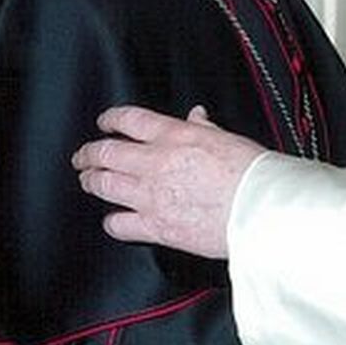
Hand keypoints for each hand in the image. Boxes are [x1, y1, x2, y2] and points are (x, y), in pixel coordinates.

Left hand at [71, 104, 266, 258]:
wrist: (261, 210)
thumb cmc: (253, 174)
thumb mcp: (229, 138)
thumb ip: (204, 128)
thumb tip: (196, 116)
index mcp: (176, 136)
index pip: (129, 120)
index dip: (110, 119)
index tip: (104, 123)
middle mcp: (156, 163)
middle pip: (106, 153)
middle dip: (89, 154)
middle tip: (83, 156)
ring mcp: (152, 197)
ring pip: (104, 186)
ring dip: (92, 182)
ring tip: (89, 181)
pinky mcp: (156, 227)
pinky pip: (118, 224)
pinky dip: (113, 221)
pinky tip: (115, 219)